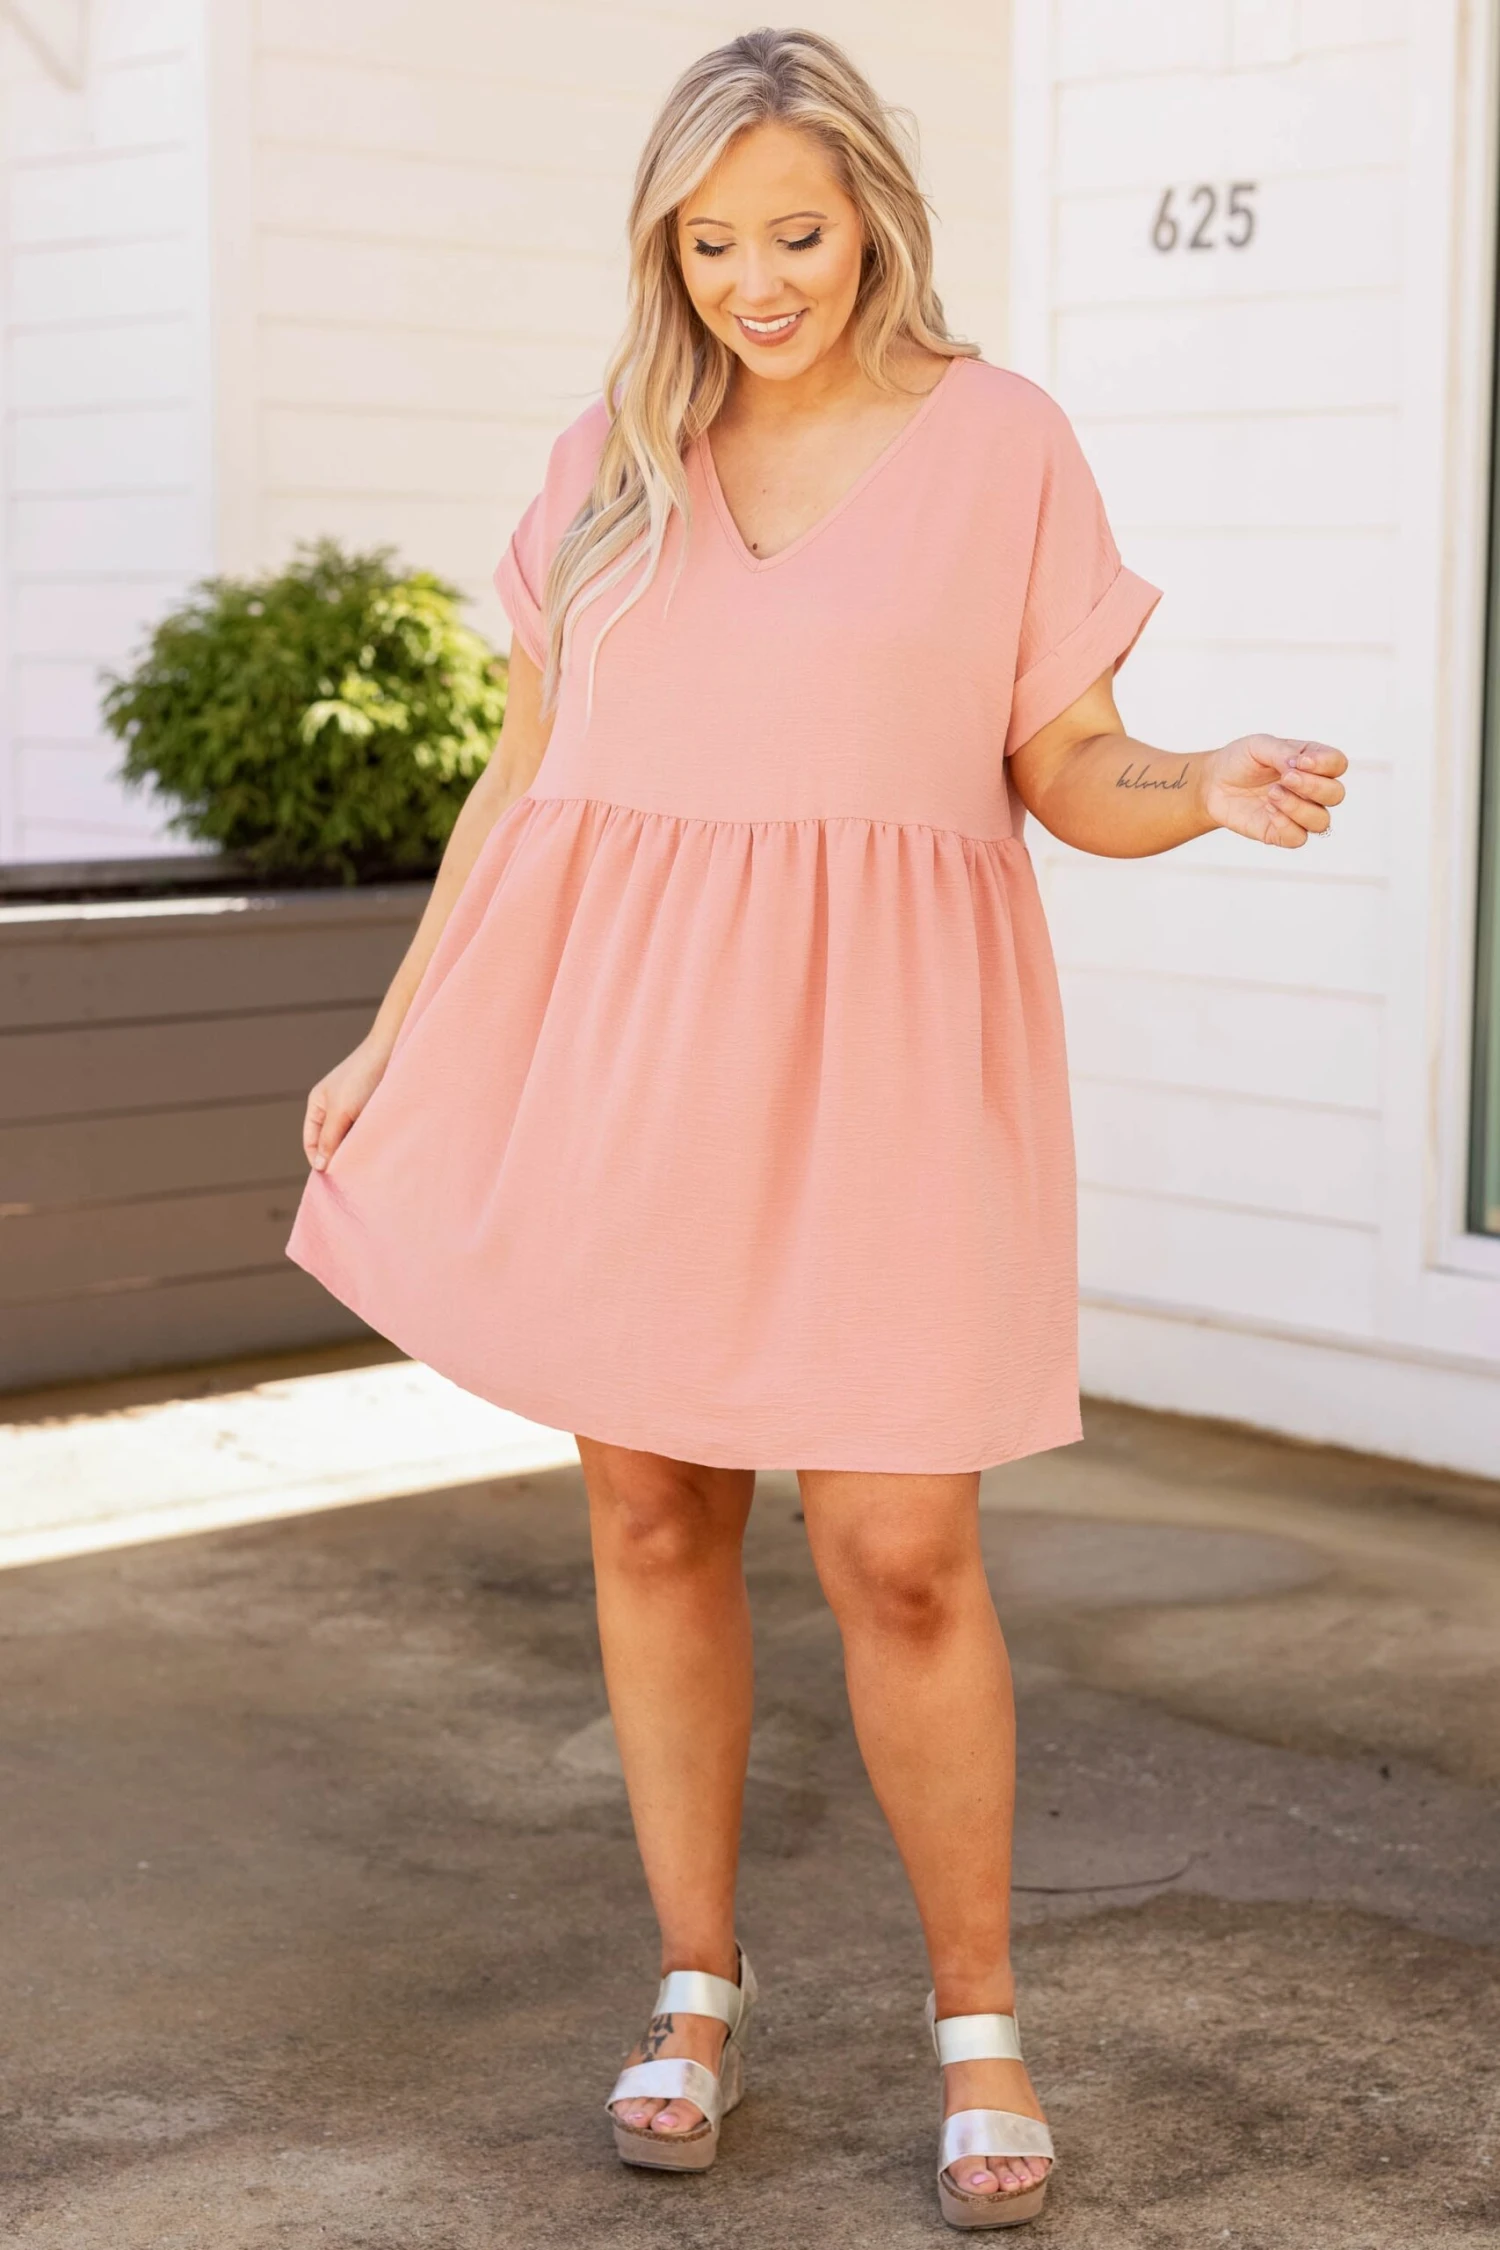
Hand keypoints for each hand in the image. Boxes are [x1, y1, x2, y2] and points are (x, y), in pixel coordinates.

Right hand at [303, 1034, 393, 1170]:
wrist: (392, 1051)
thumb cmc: (361, 1077)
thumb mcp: (341, 1111)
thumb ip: (329, 1139)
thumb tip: (320, 1167)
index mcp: (318, 1106)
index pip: (311, 1142)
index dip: (319, 1160)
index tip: (334, 1177)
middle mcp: (333, 1108)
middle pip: (331, 1143)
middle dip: (339, 1157)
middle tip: (352, 1176)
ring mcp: (353, 1109)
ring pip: (350, 1139)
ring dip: (356, 1150)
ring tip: (367, 1165)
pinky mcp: (372, 1109)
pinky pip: (366, 1132)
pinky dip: (369, 1142)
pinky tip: (378, 1151)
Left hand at [1202, 733, 1346, 847]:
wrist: (1213, 783)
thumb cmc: (1240, 761)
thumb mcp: (1259, 745)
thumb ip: (1283, 751)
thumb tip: (1299, 766)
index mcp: (1312, 764)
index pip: (1338, 764)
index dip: (1326, 764)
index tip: (1300, 761)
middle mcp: (1312, 790)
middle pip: (1336, 794)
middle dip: (1313, 786)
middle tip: (1286, 778)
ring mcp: (1299, 813)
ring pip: (1321, 820)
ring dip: (1298, 807)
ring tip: (1272, 794)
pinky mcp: (1282, 833)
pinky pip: (1299, 838)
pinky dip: (1286, 825)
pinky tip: (1268, 810)